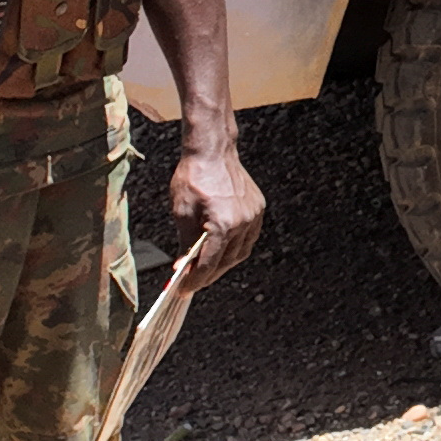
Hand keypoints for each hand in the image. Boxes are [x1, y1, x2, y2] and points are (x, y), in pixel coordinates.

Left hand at [166, 141, 265, 288]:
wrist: (213, 152)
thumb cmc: (193, 178)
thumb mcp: (182, 213)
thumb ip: (186, 243)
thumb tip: (184, 265)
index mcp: (222, 224)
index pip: (209, 263)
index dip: (196, 279)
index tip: (186, 289)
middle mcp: (242, 222)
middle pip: (227, 261)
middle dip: (210, 274)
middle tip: (195, 281)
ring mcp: (253, 215)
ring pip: (241, 251)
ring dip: (224, 262)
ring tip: (208, 268)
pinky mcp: (258, 208)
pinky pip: (249, 236)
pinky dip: (235, 246)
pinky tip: (223, 249)